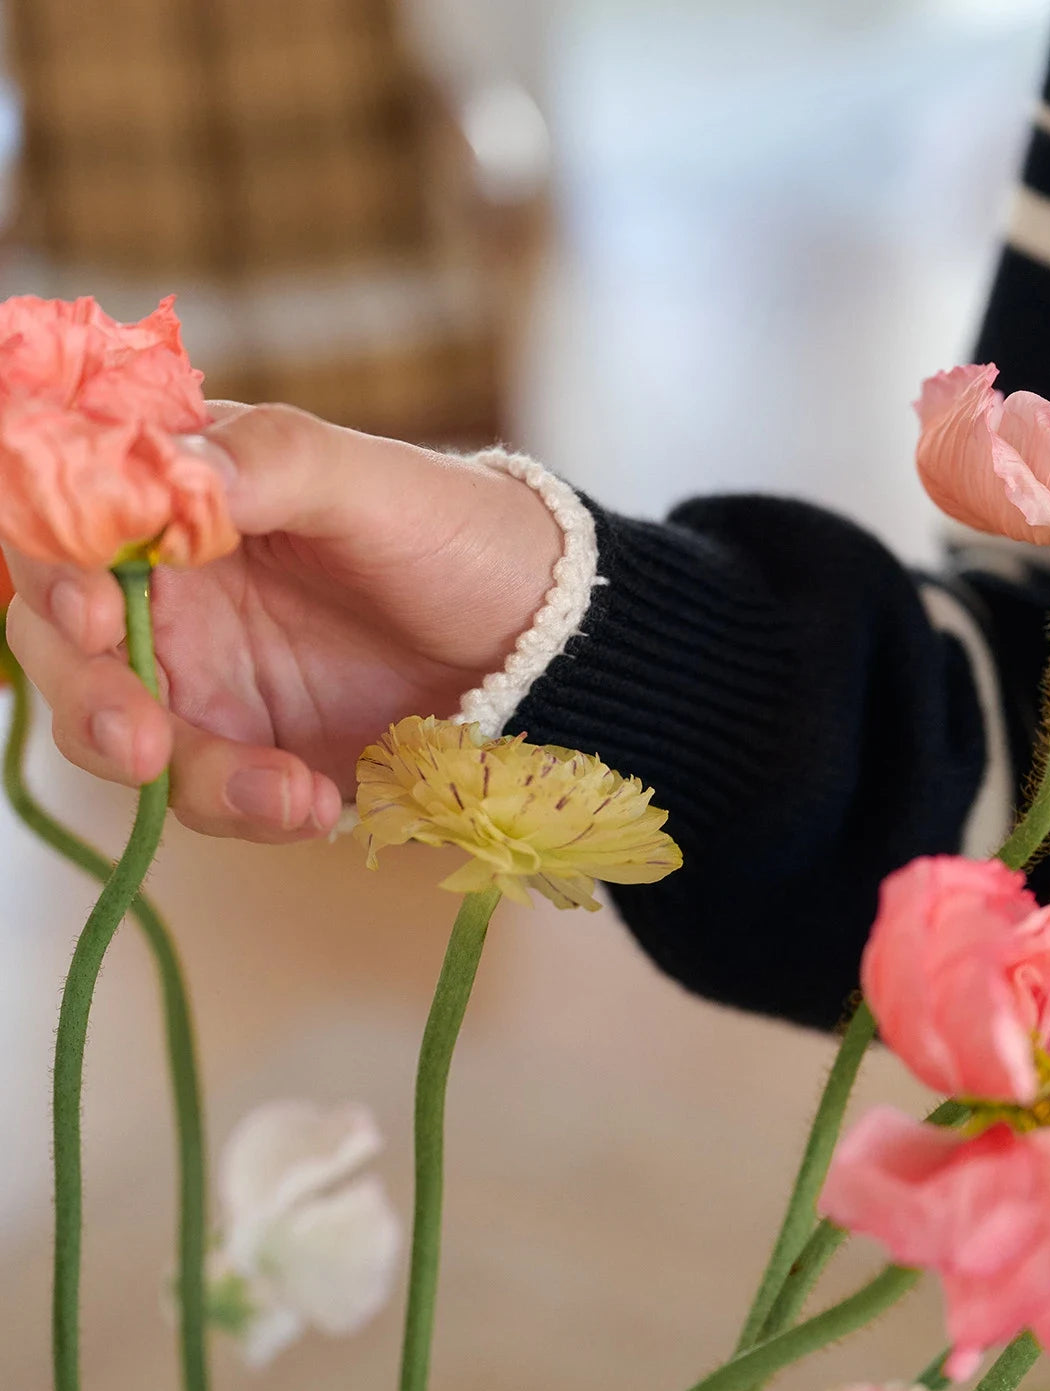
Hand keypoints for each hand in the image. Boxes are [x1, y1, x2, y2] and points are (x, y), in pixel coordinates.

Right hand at [4, 403, 561, 841]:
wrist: (537, 638)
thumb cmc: (457, 535)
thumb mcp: (375, 484)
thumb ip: (275, 465)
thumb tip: (175, 477)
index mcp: (184, 499)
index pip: (68, 525)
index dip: (51, 569)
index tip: (89, 611)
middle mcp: (173, 591)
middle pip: (65, 647)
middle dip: (87, 698)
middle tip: (137, 742)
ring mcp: (205, 677)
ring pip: (127, 736)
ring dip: (182, 776)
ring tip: (282, 790)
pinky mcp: (247, 750)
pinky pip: (209, 793)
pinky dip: (249, 807)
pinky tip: (315, 801)